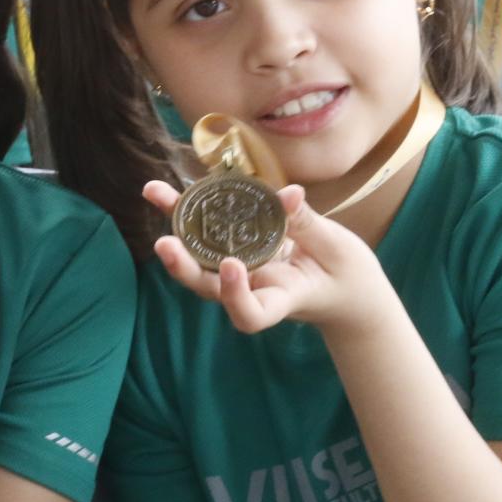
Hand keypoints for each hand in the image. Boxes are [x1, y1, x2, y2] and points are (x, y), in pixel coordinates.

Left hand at [144, 181, 392, 334]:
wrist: (347, 289)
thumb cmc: (348, 277)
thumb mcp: (337, 250)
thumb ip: (308, 225)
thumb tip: (288, 193)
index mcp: (281, 299)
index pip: (251, 314)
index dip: (234, 295)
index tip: (232, 266)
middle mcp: (253, 289)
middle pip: (208, 287)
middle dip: (183, 266)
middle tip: (164, 242)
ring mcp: (244, 271)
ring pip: (201, 259)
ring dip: (176, 227)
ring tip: (154, 193)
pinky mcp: (241, 248)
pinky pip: (212, 233)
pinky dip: (193, 211)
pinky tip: (173, 188)